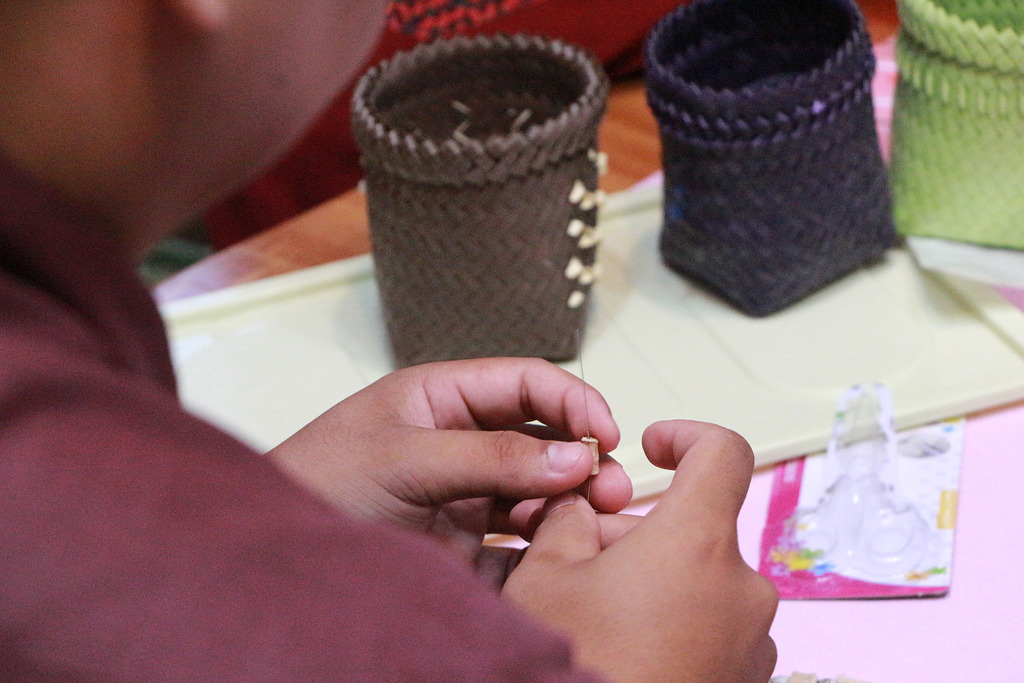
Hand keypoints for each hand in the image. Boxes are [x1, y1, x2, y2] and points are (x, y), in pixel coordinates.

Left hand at [266, 357, 632, 581]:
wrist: (276, 555)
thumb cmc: (319, 483)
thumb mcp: (405, 460)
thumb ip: (492, 458)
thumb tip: (576, 457)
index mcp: (443, 395)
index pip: (527, 383)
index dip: (573, 402)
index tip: (608, 436)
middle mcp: (460, 439)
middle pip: (542, 438)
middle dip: (581, 459)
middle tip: (612, 492)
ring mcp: (462, 492)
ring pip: (536, 492)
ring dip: (569, 505)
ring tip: (594, 526)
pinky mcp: (460, 543)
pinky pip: (515, 542)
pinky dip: (542, 549)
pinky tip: (560, 557)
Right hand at [503, 420, 777, 681]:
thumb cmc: (577, 667)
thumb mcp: (546, 575)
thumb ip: (567, 518)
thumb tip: (580, 505)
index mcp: (697, 544)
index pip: (722, 452)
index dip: (686, 435)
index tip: (656, 444)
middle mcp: (741, 588)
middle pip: (697, 523)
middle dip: (638, 528)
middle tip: (579, 554)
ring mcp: (750, 639)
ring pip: (701, 575)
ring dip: (655, 575)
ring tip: (595, 610)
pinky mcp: (746, 677)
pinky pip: (713, 622)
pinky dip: (675, 616)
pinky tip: (624, 645)